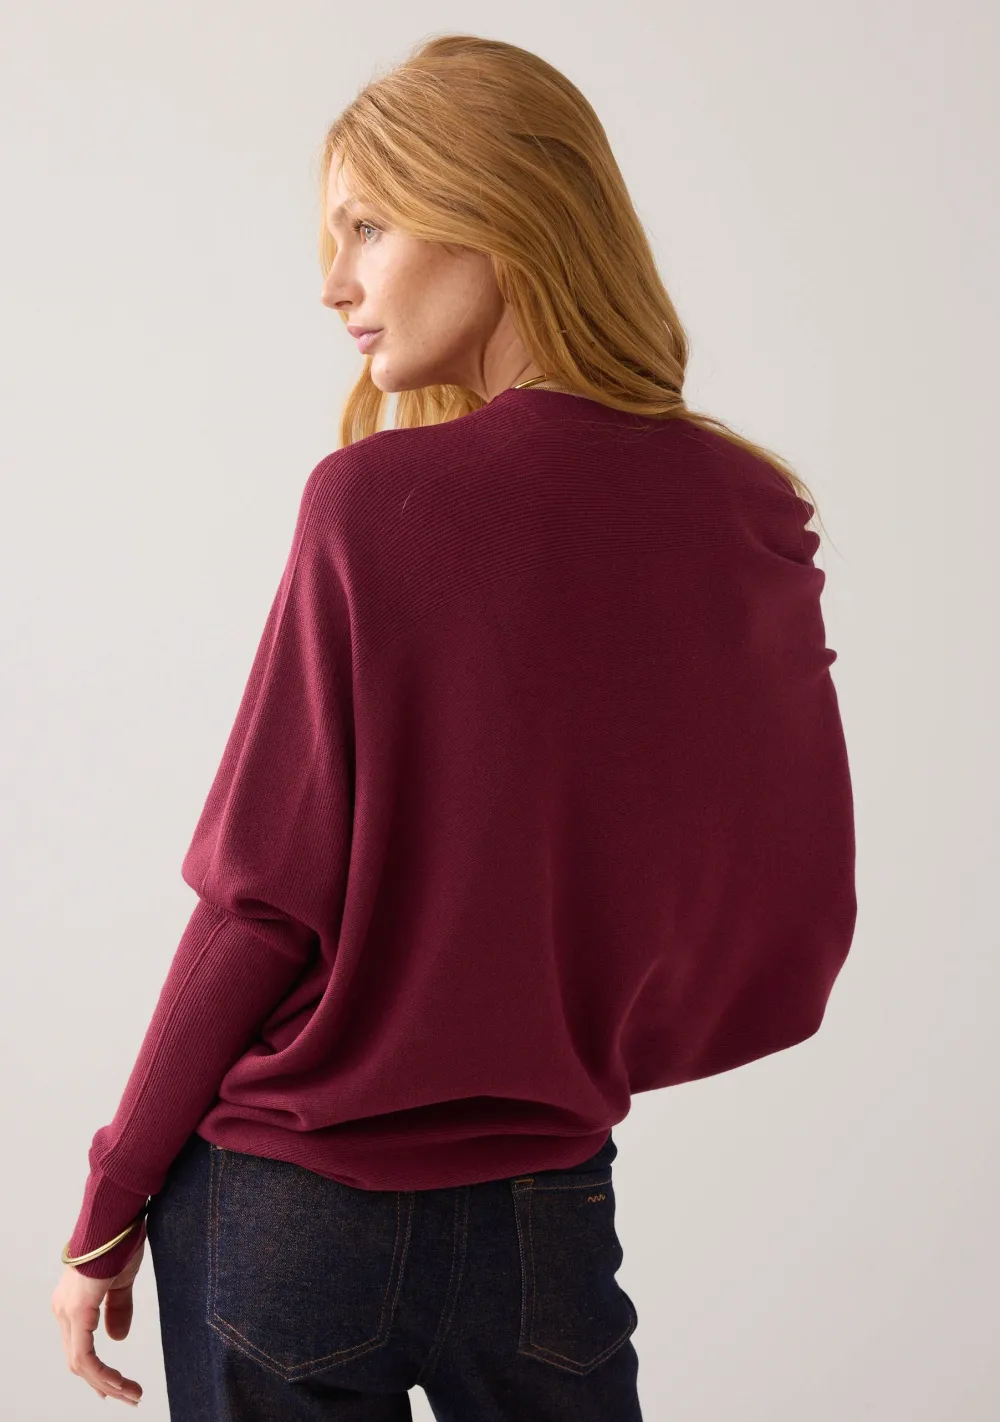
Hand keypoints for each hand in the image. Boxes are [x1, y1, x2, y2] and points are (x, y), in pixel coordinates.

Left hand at [51, 1238, 144, 1404]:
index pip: (79, 1347)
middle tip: (129, 1396)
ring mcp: (67, 1311)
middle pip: (77, 1360)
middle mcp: (63, 1309)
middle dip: (104, 1383)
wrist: (118, 1215)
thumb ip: (117, 1309)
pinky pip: (85, 1355)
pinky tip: (120, 1382)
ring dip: (107, 1383)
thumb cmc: (120, 1241)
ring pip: (80, 1363)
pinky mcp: (78, 1310)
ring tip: (132, 1394)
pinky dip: (103, 1374)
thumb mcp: (121, 1282)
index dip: (98, 1371)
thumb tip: (117, 1339)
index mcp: (72, 1302)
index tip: (119, 1387)